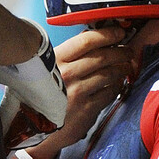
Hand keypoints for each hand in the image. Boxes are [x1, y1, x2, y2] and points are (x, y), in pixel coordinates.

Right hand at [26, 25, 134, 158]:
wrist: (30, 126)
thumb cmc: (39, 92)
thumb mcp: (45, 68)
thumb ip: (67, 54)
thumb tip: (91, 37)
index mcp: (54, 59)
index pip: (86, 41)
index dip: (107, 34)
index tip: (118, 32)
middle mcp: (66, 74)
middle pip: (102, 56)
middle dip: (120, 51)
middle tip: (127, 50)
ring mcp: (76, 92)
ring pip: (109, 74)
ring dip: (123, 68)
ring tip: (127, 66)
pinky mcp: (85, 109)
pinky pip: (109, 93)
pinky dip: (117, 86)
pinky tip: (118, 83)